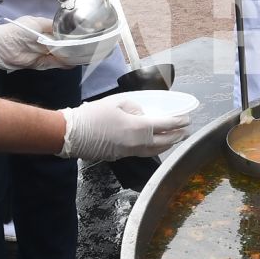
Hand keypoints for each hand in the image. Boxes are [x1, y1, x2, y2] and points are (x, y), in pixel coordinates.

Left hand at [0, 16, 96, 70]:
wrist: (3, 46)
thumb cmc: (19, 31)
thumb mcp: (37, 23)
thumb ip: (52, 26)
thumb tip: (66, 30)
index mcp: (46, 31)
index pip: (63, 33)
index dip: (72, 34)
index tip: (84, 35)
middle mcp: (47, 42)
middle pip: (64, 45)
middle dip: (74, 46)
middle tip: (87, 46)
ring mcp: (46, 54)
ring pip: (62, 55)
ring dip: (71, 55)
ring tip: (85, 54)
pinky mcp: (42, 64)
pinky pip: (56, 63)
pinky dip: (65, 63)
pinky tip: (74, 61)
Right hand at [59, 92, 191, 161]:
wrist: (72, 134)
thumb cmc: (92, 115)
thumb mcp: (116, 102)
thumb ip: (134, 107)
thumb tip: (142, 113)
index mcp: (138, 128)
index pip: (166, 125)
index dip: (178, 122)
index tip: (187, 119)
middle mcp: (137, 143)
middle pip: (164, 141)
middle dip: (177, 136)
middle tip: (186, 130)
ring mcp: (129, 152)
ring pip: (155, 150)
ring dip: (167, 144)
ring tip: (175, 139)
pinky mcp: (121, 156)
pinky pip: (143, 152)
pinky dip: (153, 148)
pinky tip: (154, 144)